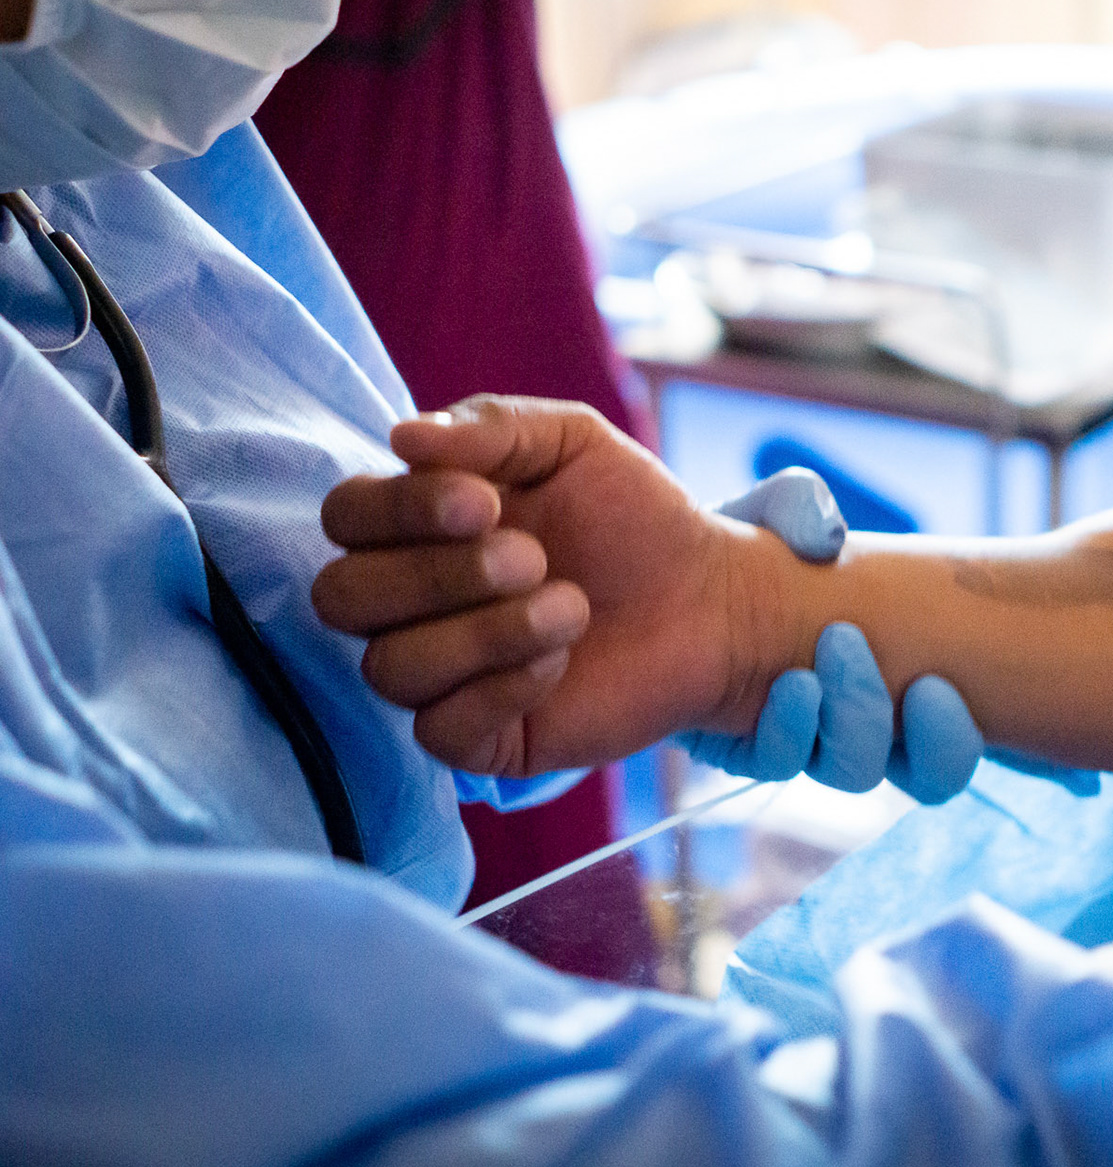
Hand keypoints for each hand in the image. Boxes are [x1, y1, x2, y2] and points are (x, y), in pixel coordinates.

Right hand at [315, 396, 779, 776]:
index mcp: (418, 525)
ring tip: (571, 609)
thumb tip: (400, 438)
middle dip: (436, 574)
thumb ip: (490, 426)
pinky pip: (438, 729)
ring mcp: (441, 675)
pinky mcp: (481, 740)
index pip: (345, 517)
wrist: (714, 600)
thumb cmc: (637, 516)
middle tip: (532, 557)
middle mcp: (411, 603)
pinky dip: (501, 689)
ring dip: (484, 632)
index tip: (485, 502)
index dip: (398, 510)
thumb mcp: (572, 443)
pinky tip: (560, 663)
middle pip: (343, 597)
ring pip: (388, 668)